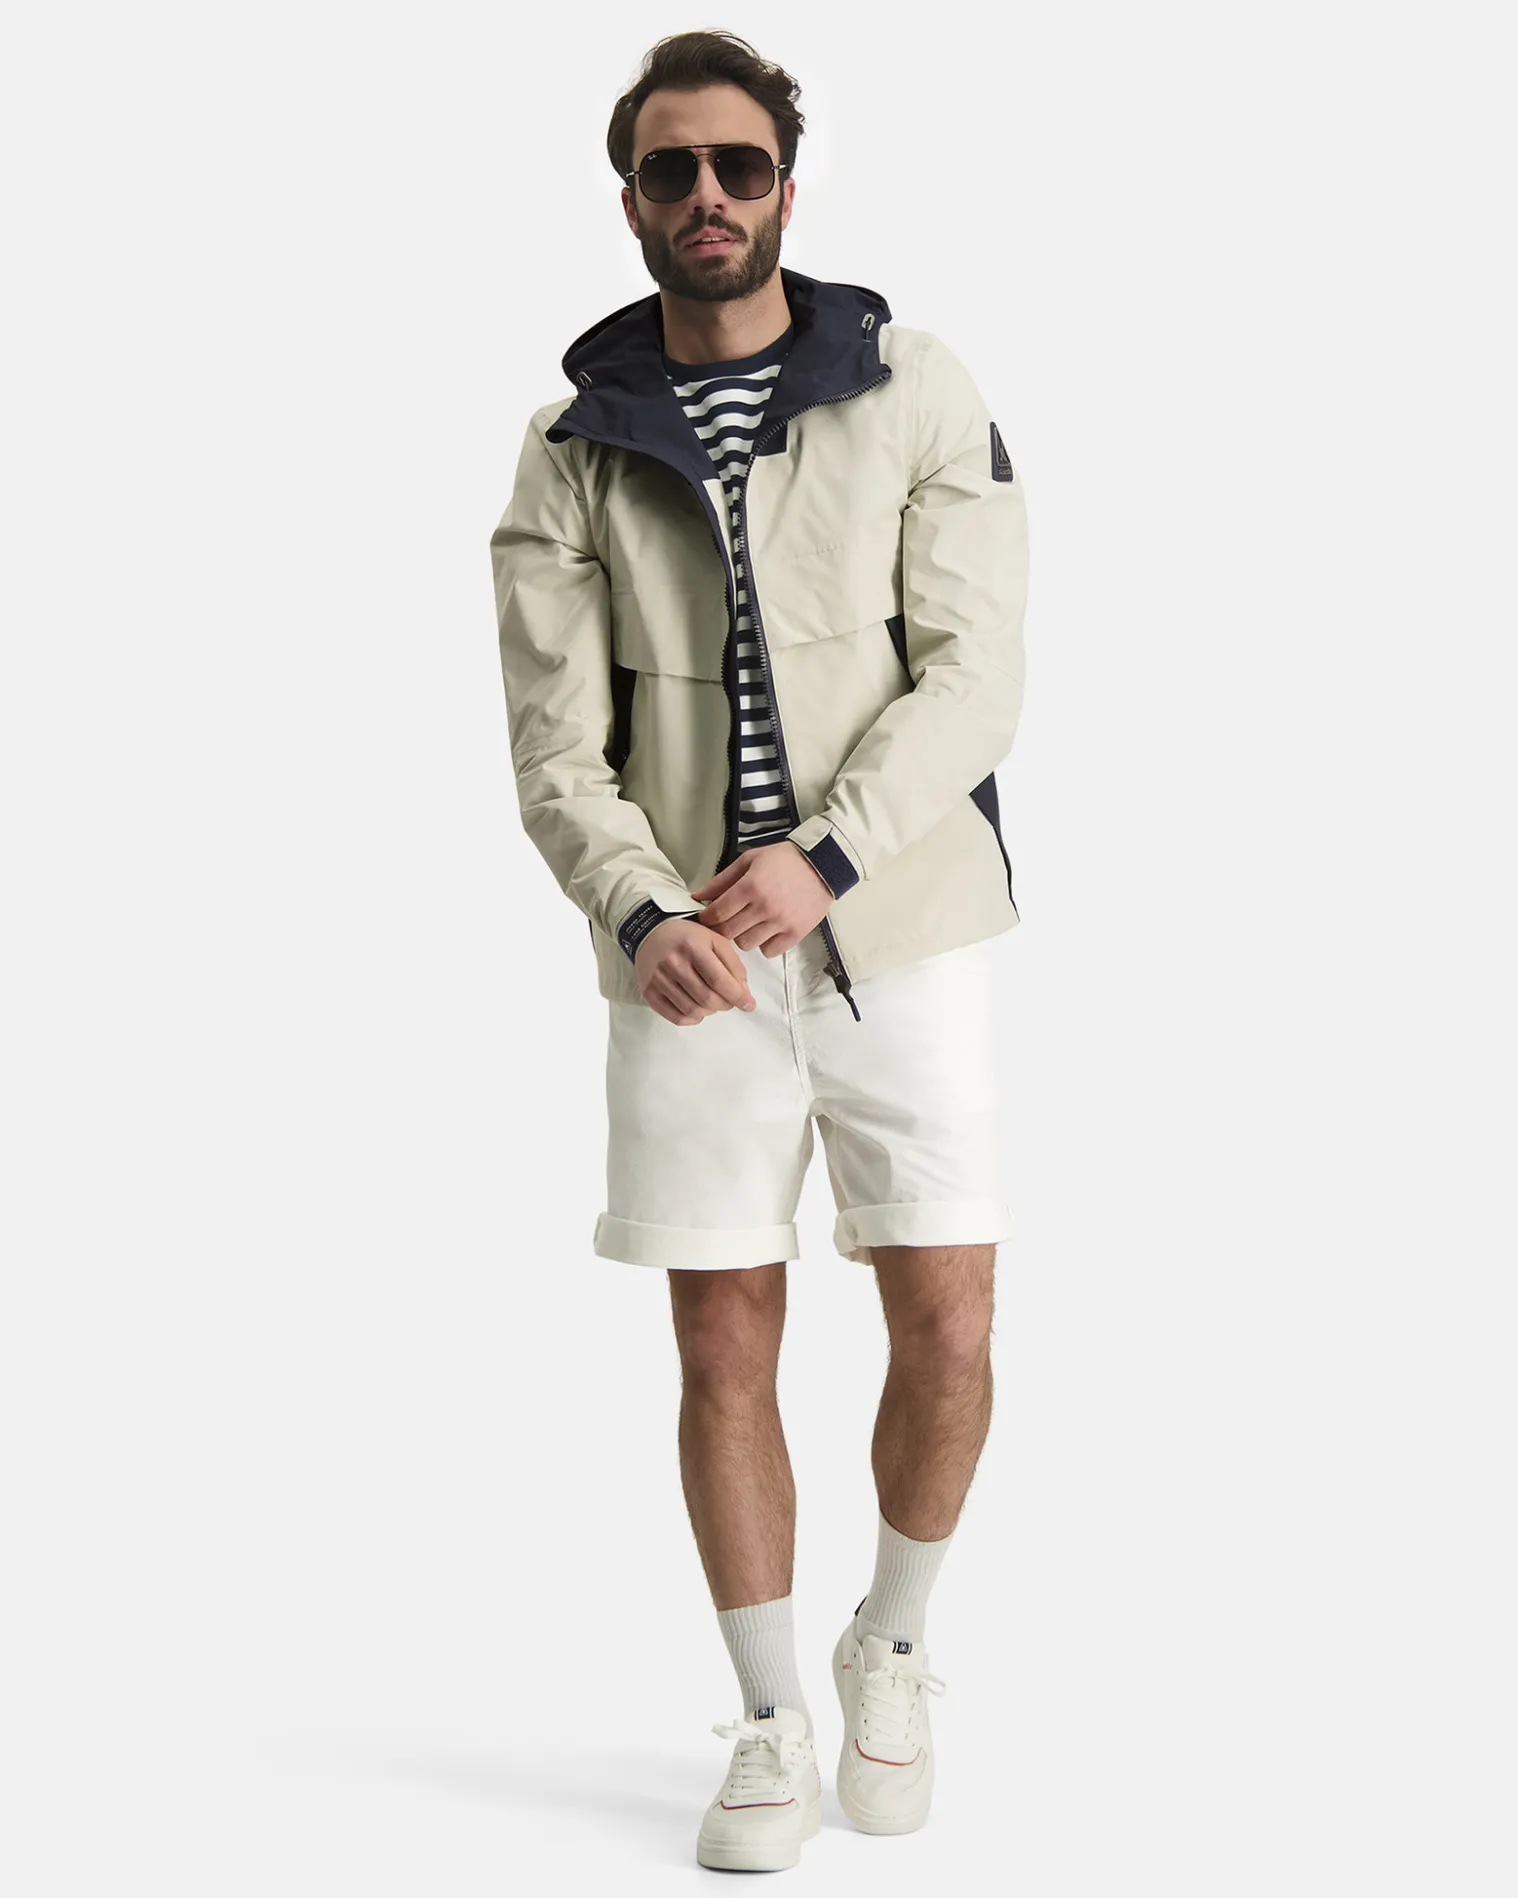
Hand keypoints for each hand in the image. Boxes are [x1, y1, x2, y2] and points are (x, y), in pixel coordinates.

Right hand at [634, 917, 756, 1026]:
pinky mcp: (649, 992)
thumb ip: (733, 964)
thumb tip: (743, 992)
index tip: (749, 1004)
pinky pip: (676, 1017)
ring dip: (710, 1011)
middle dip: (725, 1004)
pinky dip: (692, 1018)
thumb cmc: (687, 938)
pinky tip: (698, 1009)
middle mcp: (673, 963)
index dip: (737, 996)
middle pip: (706, 998)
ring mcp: (658, 979)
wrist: (650, 933)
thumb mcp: (715, 940)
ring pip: (692, 1010)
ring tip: (713, 1001)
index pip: (718, 980)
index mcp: (692, 946)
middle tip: (730, 1001)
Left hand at [688, 841, 833, 954]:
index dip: (707, 918)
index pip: (717, 913)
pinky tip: (766, 930)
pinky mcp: (795, 933)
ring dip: (743, 936)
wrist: (824, 865)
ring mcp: (781, 922)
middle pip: (728, 932)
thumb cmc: (787, 860)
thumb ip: (722, 880)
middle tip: (726, 920)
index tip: (707, 917)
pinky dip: (764, 944)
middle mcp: (765, 907)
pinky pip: (769, 951)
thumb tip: (699, 895)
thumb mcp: (750, 860)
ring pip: (746, 944)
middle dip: (721, 928)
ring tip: (749, 923)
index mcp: (751, 886)